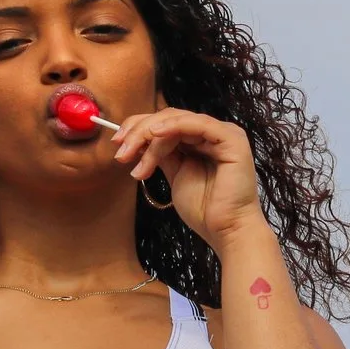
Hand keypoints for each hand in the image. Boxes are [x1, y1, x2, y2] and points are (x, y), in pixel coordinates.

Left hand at [110, 109, 267, 245]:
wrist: (226, 230)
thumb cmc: (205, 210)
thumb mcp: (175, 175)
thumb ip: (162, 155)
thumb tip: (137, 141)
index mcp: (201, 141)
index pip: (166, 124)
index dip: (138, 129)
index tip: (117, 145)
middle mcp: (213, 133)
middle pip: (169, 118)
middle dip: (139, 132)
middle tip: (121, 151)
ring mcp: (224, 134)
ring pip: (178, 120)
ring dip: (149, 134)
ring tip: (132, 154)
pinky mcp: (232, 139)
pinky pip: (199, 124)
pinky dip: (174, 126)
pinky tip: (155, 133)